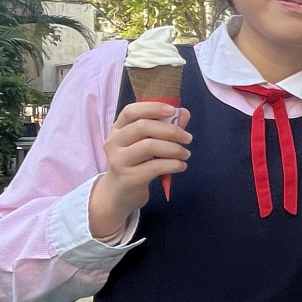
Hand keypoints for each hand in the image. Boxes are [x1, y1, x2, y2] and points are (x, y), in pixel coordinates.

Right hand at [88, 102, 192, 237]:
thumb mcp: (146, 143)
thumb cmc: (136, 163)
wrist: (119, 194)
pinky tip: (181, 166)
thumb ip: (164, 127)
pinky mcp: (128, 178)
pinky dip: (173, 164)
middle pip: (143, 127)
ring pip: (149, 146)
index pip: (131, 111)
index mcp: (117, 129)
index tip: (172, 110)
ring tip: (185, 154)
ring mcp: (119, 161)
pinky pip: (155, 167)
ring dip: (174, 149)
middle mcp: (114, 143)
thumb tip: (184, 112)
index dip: (152, 108)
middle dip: (171, 130)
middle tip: (188, 138)